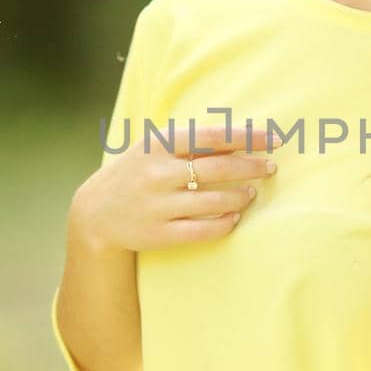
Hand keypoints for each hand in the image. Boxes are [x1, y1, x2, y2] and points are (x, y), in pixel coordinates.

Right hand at [72, 120, 278, 253]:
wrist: (96, 212)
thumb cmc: (137, 172)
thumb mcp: (155, 148)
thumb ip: (192, 142)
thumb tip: (243, 138)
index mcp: (157, 144)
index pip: (212, 136)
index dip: (247, 137)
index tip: (274, 139)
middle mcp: (157, 173)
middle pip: (217, 169)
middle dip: (251, 168)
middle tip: (270, 168)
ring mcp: (157, 206)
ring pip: (213, 202)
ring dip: (240, 197)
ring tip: (251, 193)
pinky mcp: (159, 234)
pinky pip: (202, 231)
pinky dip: (225, 224)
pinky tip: (235, 218)